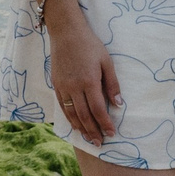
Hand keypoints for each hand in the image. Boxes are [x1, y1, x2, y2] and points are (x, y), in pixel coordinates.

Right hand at [46, 14, 122, 145]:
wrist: (66, 32)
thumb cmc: (90, 45)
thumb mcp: (106, 61)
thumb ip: (112, 84)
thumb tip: (119, 104)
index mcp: (89, 81)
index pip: (98, 109)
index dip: (105, 123)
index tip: (111, 133)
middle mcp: (74, 87)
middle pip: (84, 116)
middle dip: (93, 131)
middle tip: (100, 142)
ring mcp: (63, 87)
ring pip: (72, 114)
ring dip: (81, 128)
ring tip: (89, 138)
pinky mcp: (56, 84)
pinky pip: (62, 106)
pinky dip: (69, 118)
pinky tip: (76, 125)